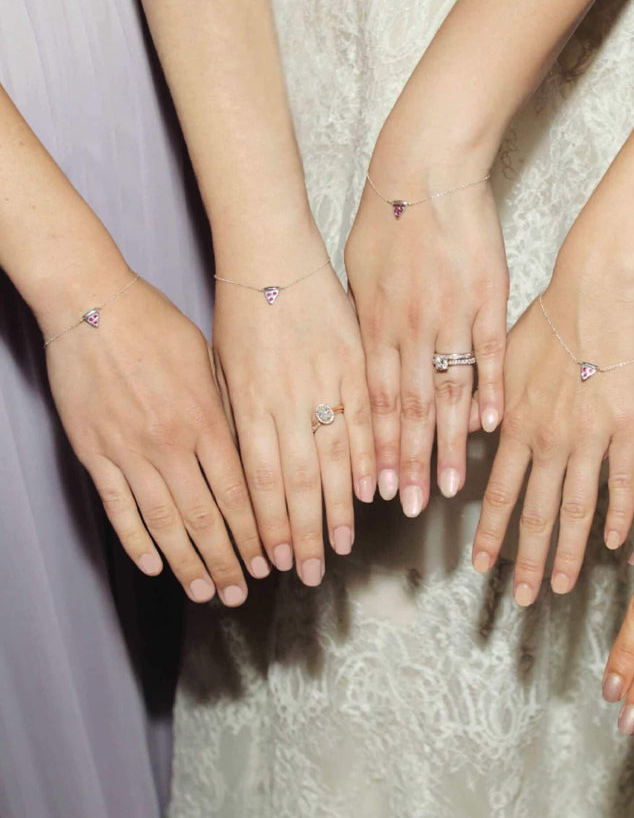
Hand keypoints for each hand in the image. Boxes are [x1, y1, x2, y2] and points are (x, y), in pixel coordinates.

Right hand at [46, 276, 265, 604]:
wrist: (95, 307)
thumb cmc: (160, 327)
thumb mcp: (212, 362)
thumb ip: (231, 411)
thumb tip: (255, 451)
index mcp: (207, 421)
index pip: (239, 492)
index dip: (256, 531)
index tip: (271, 560)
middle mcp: (172, 444)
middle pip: (206, 517)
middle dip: (228, 559)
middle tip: (243, 591)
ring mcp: (130, 452)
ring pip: (165, 522)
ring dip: (188, 562)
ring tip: (205, 593)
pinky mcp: (95, 453)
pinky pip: (118, 508)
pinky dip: (136, 540)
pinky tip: (154, 566)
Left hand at [213, 258, 374, 585]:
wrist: (272, 254)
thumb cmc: (242, 312)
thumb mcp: (226, 369)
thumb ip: (243, 421)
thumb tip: (252, 474)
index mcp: (248, 403)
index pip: (258, 480)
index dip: (269, 526)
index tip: (277, 561)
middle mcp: (286, 401)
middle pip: (297, 481)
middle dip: (305, 532)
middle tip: (313, 572)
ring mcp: (325, 382)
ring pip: (333, 457)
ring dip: (339, 506)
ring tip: (347, 543)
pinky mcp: (355, 363)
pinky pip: (365, 418)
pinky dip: (370, 456)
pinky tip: (374, 489)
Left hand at [345, 137, 507, 516]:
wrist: (425, 168)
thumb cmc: (385, 216)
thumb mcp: (356, 269)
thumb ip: (362, 320)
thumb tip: (363, 359)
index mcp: (374, 325)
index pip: (373, 402)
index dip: (375, 448)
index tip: (376, 487)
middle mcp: (409, 330)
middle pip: (407, 410)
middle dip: (407, 462)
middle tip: (409, 506)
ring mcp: (449, 317)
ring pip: (447, 394)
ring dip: (447, 444)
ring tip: (449, 487)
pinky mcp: (486, 299)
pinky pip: (488, 356)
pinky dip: (491, 393)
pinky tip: (492, 428)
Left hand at [472, 275, 633, 603]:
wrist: (594, 294)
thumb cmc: (547, 318)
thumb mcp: (500, 359)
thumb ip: (488, 403)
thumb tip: (473, 432)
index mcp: (516, 425)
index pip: (500, 494)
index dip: (491, 534)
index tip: (481, 564)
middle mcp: (549, 441)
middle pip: (536, 515)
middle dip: (526, 562)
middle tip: (523, 598)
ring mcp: (590, 439)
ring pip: (576, 510)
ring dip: (567, 554)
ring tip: (561, 585)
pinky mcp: (628, 430)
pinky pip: (622, 484)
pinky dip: (618, 518)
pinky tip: (615, 545)